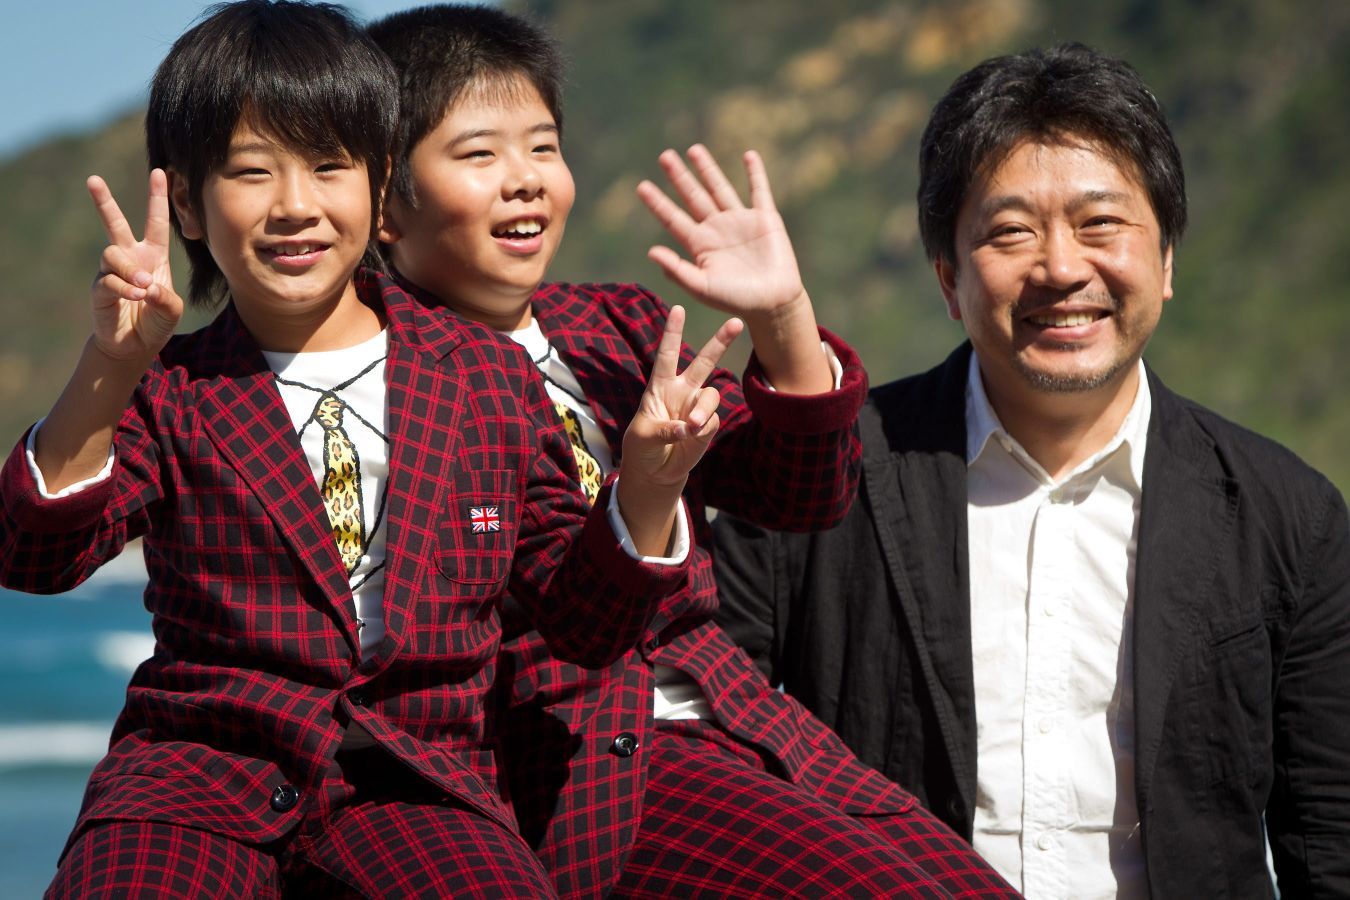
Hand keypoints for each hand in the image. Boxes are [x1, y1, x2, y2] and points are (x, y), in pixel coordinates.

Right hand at [87, 168, 182, 362]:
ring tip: (144, 288)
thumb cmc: (156, 321)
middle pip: (115, 224)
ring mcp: (113, 272)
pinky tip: (136, 297)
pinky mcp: (100, 288)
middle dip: (103, 201)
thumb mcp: (172, 309)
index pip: (156, 222)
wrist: (136, 345)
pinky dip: (125, 289)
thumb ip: (166, 298)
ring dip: (130, 271)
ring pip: (113, 254)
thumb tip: (146, 287)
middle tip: (93, 180)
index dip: (158, 198)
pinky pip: (109, 280)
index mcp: (153, 256)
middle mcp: (131, 258)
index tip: (160, 172)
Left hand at [620, 305, 742, 487]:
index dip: (672, 332)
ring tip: (692, 427)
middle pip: (704, 361)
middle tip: (736, 322)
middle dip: (720, 342)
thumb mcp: (643, 436)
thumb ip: (664, 428)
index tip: (678, 308)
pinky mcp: (707, 425)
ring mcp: (697, 407)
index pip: (667, 354)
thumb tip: (690, 427)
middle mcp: (682, 391)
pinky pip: (712, 420)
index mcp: (660, 385)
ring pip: (711, 396)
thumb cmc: (642, 447)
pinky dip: (702, 429)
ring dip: (703, 409)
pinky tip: (691, 437)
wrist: (655, 471)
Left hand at [637, 145, 806, 318]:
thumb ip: (677, 270)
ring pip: (720, 188)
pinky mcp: (766, 219)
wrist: (773, 304)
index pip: (673, 219)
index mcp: (700, 245)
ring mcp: (740, 222)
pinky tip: (748, 155)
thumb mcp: (702, 287)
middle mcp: (717, 229)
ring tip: (693, 149)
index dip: (658, 203)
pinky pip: (759, 191)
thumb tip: (650, 252)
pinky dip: (755, 173)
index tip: (641, 186)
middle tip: (664, 156)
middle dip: (679, 177)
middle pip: (693, 196)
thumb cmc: (736, 300)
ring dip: (708, 169)